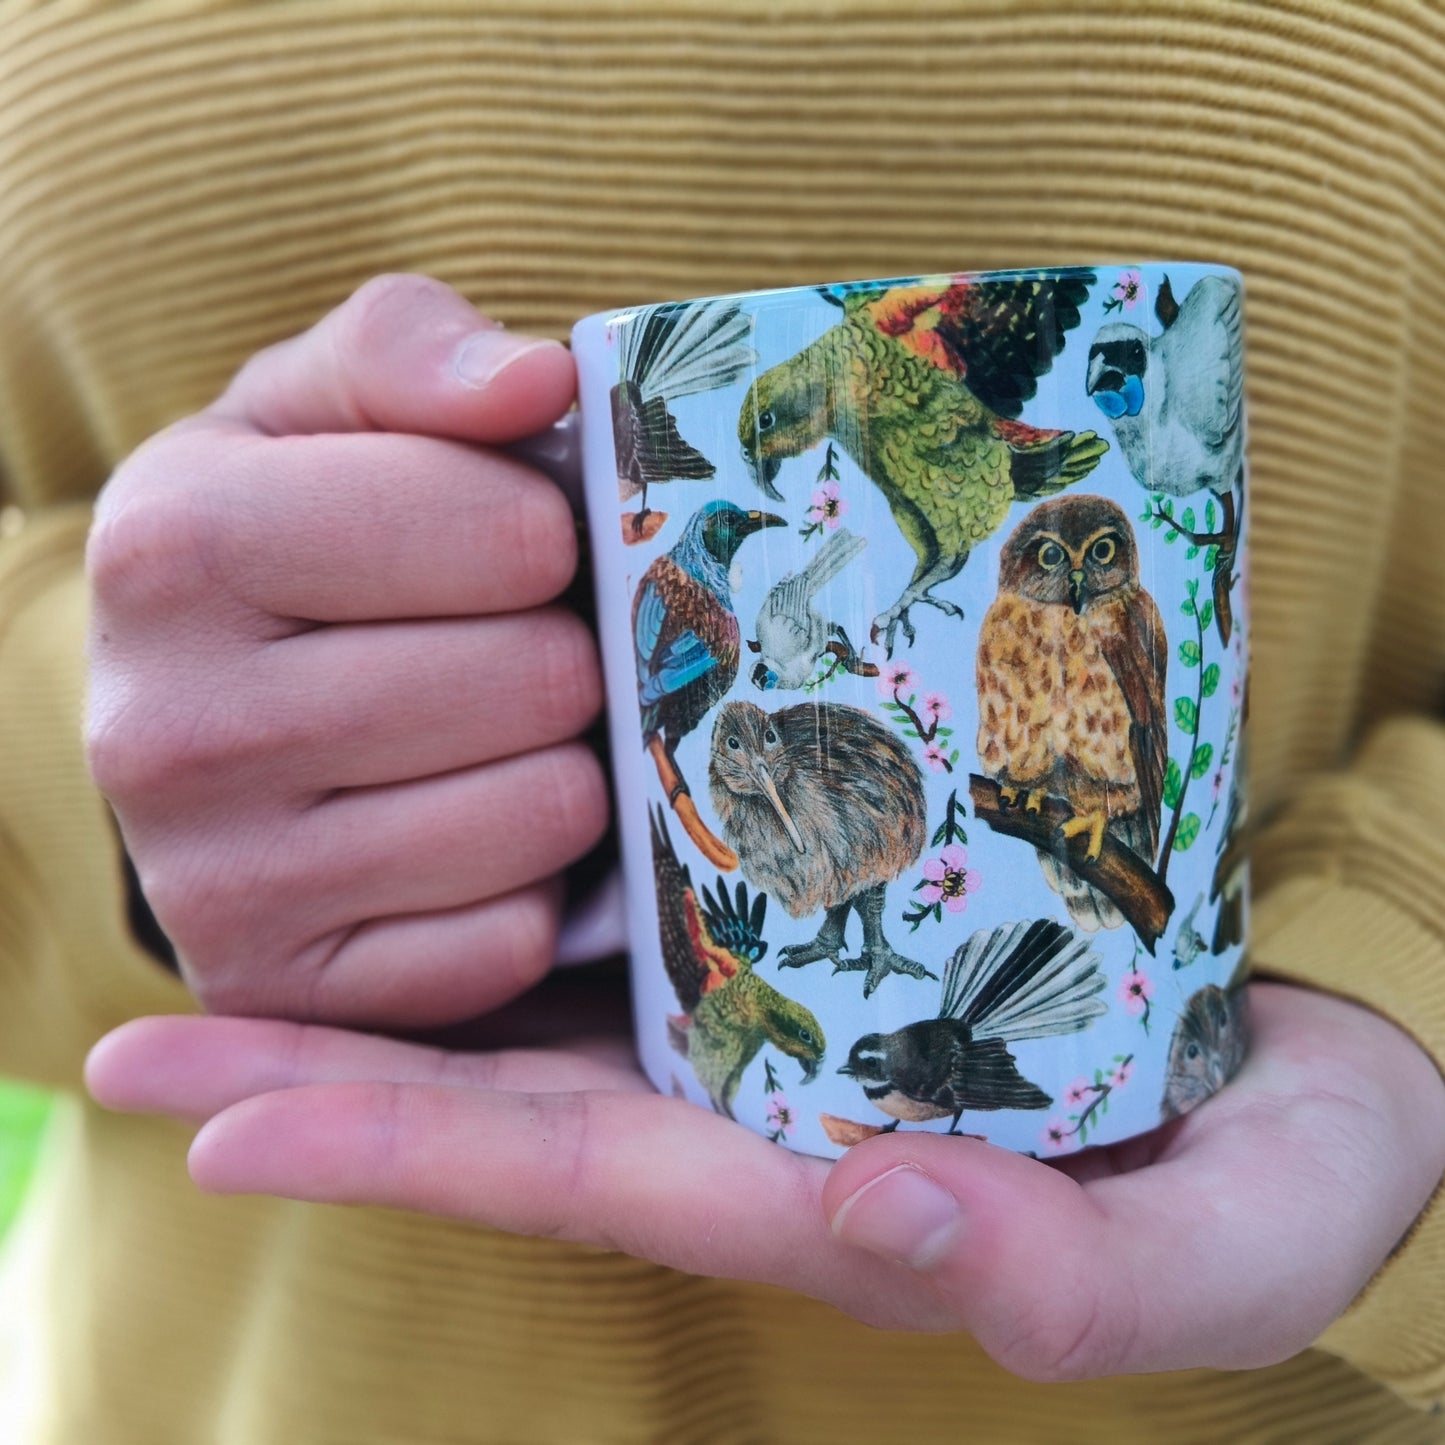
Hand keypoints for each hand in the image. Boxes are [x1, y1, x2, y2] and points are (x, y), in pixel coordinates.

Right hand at [86, 275, 608, 1027]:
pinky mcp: (286, 990)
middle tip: (515, 649)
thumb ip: (417, 356)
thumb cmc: (296, 536)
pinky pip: (507, 939)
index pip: (507, 535)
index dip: (544, 533)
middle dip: (561, 655)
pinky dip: (522, 888)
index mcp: (172, 545)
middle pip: (538, 680)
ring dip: (558, 769)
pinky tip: (464, 834)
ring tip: (494, 738)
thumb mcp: (324, 412)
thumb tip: (543, 381)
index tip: (508, 541)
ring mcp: (215, 885)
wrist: (203, 714)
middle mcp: (163, 729)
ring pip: (542, 816)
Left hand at [87, 980, 1444, 1379]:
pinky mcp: (828, 944)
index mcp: (819, 1190)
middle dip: (331, 1080)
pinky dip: (546, 879)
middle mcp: (768, 1112)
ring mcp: (788, 1024)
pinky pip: (657, 915)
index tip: (224, 1116)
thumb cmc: (1276, 1181)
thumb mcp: (1211, 1254)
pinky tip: (468, 815)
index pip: (581, 1178)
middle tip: (135, 1052)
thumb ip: (1072, 1284)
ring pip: (560, 1001)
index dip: (405, 1148)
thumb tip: (896, 1227)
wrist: (1322, 1075)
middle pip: (516, 1101)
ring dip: (403, 963)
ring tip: (235, 921)